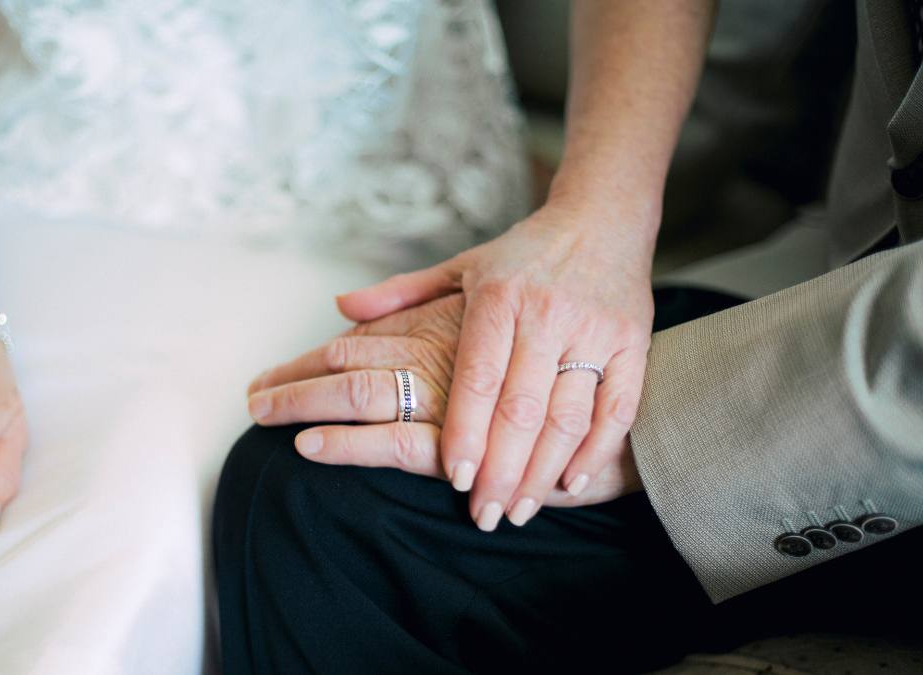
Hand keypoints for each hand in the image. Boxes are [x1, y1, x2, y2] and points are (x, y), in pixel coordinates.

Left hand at [247, 292, 642, 507]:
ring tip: (517, 510)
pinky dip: (595, 451)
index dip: (468, 432)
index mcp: (499, 297)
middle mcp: (546, 314)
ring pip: (569, 416)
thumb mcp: (461, 267)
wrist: (603, 218)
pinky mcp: (633, 344)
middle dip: (501, 469)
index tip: (455, 478)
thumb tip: (341, 308)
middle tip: (483, 515)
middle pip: (521, 408)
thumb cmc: (523, 254)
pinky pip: (617, 408)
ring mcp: (594, 330)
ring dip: (543, 471)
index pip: (479, 377)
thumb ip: (401, 293)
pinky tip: (571, 485)